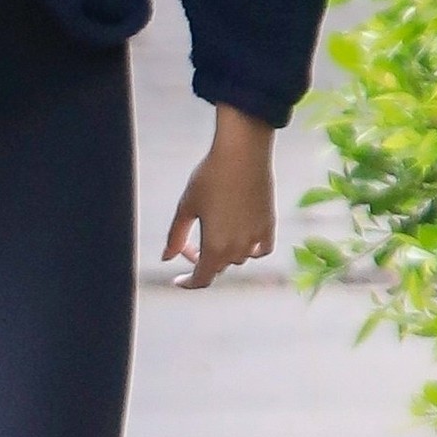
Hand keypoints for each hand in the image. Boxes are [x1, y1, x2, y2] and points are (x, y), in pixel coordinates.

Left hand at [162, 105, 276, 288]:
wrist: (242, 154)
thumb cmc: (209, 178)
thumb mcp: (186, 207)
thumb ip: (176, 237)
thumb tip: (167, 258)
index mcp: (214, 247)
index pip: (202, 279)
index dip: (188, 283)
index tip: (178, 280)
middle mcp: (238, 249)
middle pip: (218, 267)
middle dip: (202, 260)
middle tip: (190, 243)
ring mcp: (256, 238)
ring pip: (238, 259)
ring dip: (224, 254)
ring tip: (213, 231)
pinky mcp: (269, 225)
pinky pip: (261, 249)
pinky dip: (251, 250)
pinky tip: (240, 238)